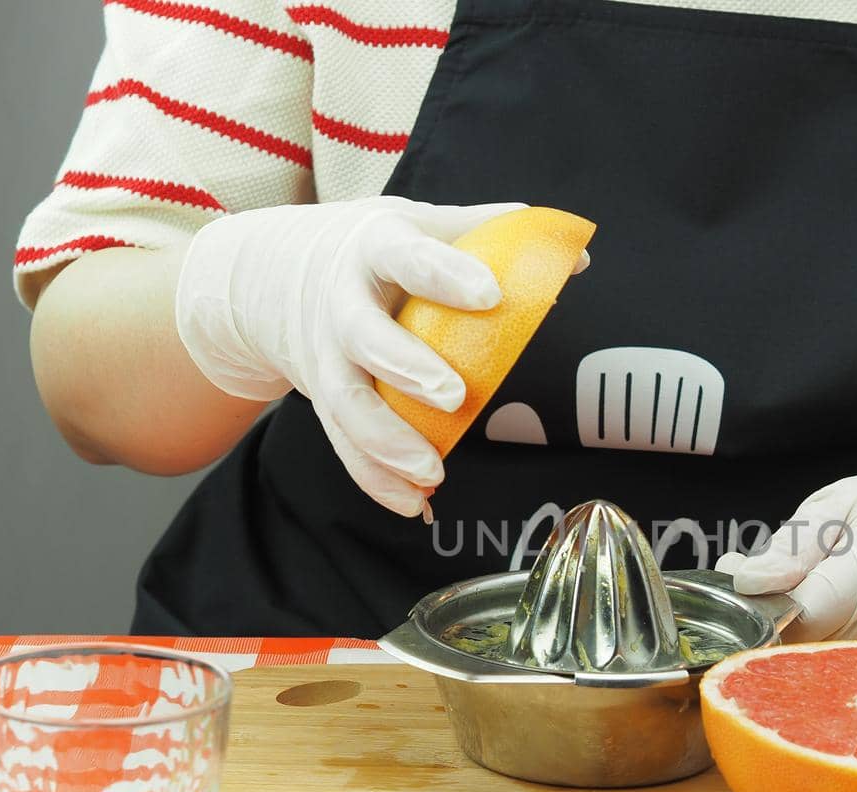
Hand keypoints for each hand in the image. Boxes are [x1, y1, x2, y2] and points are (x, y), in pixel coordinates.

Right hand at [174, 196, 522, 515]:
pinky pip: (344, 443)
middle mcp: (342, 303)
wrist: (279, 272)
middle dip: (406, 366)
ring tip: (432, 472)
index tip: (490, 294)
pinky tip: (410, 502)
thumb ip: (495, 235)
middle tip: (453, 396)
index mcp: (376, 248)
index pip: (409, 256)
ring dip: (387, 442)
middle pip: (364, 336)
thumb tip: (577, 256)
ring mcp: (327, 355)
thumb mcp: (425, 224)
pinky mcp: (323, 399)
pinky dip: (374, 477)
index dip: (446, 275)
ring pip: (346, 403)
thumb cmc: (379, 252)